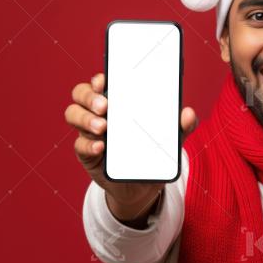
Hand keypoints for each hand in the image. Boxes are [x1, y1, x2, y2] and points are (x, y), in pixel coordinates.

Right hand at [64, 73, 197, 222]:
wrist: (143, 184)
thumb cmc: (153, 150)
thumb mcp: (171, 137)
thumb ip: (182, 125)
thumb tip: (188, 114)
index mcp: (118, 100)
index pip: (101, 82)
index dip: (99, 78)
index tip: (104, 80)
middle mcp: (100, 111)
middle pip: (81, 94)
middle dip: (89, 97)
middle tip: (105, 106)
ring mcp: (90, 131)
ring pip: (73, 115)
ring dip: (85, 118)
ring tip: (102, 127)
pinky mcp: (87, 153)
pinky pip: (80, 144)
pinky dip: (88, 144)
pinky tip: (101, 147)